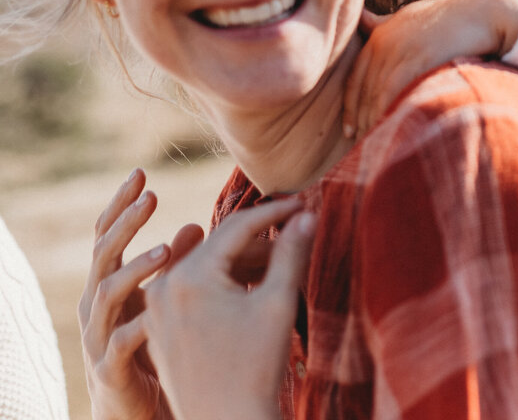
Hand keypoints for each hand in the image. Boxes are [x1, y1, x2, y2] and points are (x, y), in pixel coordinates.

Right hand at [78, 168, 203, 419]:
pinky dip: (138, 325)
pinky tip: (161, 313)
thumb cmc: (154, 349)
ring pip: (107, 295)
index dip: (121, 204)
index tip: (141, 172)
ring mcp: (100, 335)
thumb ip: (178, 265)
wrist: (137, 411)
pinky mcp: (112, 368)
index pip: (109, 235)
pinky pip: (120, 342)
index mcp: (111, 284)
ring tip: (166, 250)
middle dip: (124, 223)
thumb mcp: (166, 303)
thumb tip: (195, 225)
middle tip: (151, 196)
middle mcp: (99, 305)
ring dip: (136, 269)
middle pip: (102, 255)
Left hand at [138, 199, 314, 419]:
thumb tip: (306, 215)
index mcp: (191, 277)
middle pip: (219, 246)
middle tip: (296, 235)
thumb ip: (290, 253)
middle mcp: (164, 288)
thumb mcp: (278, 304)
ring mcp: (156, 311)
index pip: (238, 227)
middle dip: (259, 239)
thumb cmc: (255, 368)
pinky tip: (249, 292)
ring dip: (239, 262)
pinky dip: (219, 284)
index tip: (303, 203)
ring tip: (276, 269)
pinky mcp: (157, 330)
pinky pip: (189, 291)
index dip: (275, 212)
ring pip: (204, 267)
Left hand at [343, 0, 517, 137]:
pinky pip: (393, 92)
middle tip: (360, 145)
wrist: (481, 12)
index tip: (348, 129)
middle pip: (363, 91)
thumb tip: (363, 19)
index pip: (355, 78)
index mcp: (379, 35)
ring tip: (374, 146)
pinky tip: (390, 131)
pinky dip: (387, 113)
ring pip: (376, 95)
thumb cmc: (449, 17)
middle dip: (360, 120)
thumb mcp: (410, 15)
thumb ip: (384, 23)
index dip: (350, 107)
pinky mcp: (417, 59)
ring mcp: (399, 50)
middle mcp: (383, 42)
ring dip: (372, 122)